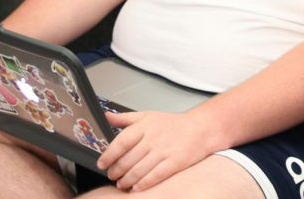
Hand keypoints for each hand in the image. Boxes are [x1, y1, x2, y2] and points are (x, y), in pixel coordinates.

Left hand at [98, 110, 221, 191]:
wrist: (201, 128)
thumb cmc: (173, 124)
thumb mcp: (148, 116)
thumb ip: (126, 118)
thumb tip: (106, 117)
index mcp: (145, 126)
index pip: (121, 142)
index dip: (109, 155)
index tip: (102, 164)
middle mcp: (154, 138)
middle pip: (128, 159)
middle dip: (116, 171)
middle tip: (111, 175)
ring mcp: (164, 151)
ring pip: (139, 170)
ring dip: (126, 180)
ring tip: (121, 183)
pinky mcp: (174, 162)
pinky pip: (154, 176)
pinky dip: (143, 184)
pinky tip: (136, 187)